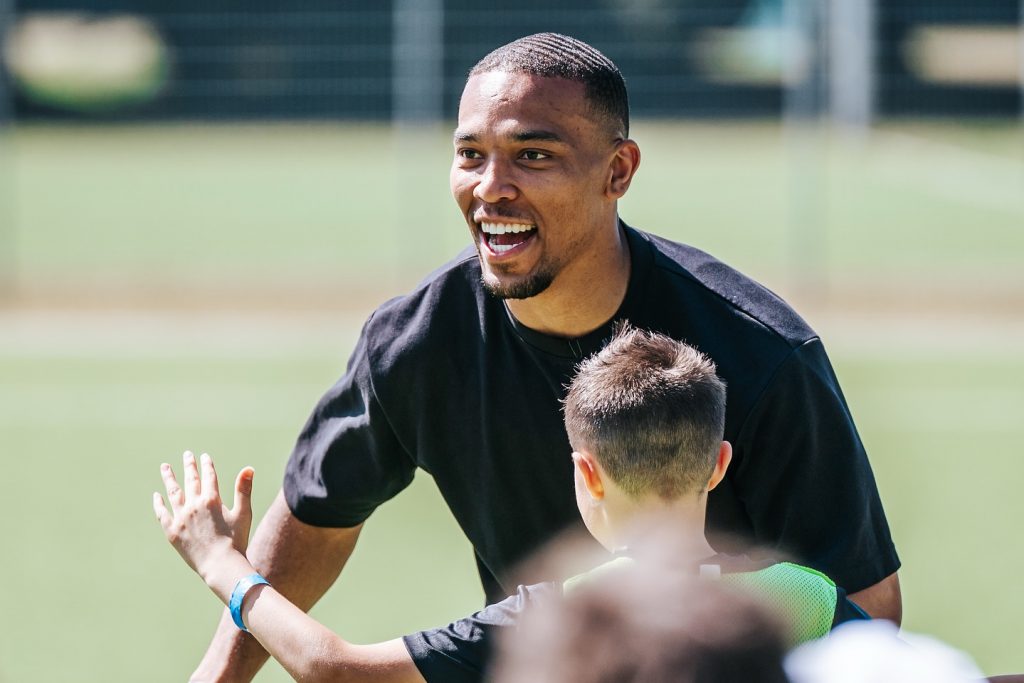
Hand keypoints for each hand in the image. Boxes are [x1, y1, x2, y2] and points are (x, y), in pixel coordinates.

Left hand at [154, 451, 254, 581]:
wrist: (220, 565)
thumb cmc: (236, 540)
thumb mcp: (243, 513)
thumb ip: (243, 489)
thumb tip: (249, 468)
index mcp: (212, 500)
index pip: (208, 476)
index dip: (206, 464)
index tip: (204, 456)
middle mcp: (194, 505)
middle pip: (190, 480)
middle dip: (189, 466)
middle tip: (187, 454)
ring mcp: (181, 518)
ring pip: (173, 493)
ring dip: (169, 478)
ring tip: (165, 467)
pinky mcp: (172, 531)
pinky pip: (162, 513)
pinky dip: (159, 503)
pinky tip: (157, 495)